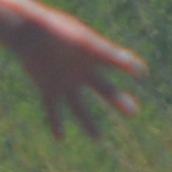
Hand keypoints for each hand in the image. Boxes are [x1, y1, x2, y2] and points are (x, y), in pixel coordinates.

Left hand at [12, 7, 144, 139]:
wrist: (29, 33)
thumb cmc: (59, 32)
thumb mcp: (86, 44)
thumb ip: (108, 55)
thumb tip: (134, 66)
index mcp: (93, 56)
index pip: (117, 63)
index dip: (130, 66)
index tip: (141, 72)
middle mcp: (81, 71)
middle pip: (104, 90)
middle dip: (119, 101)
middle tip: (134, 112)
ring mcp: (64, 81)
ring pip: (79, 107)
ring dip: (88, 123)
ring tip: (98, 139)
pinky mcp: (47, 88)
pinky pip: (52, 109)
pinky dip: (55, 124)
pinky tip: (60, 138)